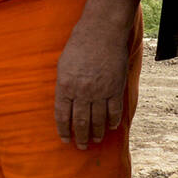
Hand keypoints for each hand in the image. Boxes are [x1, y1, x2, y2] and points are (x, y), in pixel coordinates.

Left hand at [54, 0, 136, 147]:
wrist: (102, 31)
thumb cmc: (79, 45)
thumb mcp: (63, 64)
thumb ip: (63, 85)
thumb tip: (64, 103)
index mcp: (65, 85)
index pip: (62, 115)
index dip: (63, 130)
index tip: (65, 139)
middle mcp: (82, 91)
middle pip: (80, 121)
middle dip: (80, 137)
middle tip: (80, 147)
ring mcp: (100, 91)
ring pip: (98, 120)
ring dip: (95, 133)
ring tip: (94, 140)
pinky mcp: (115, 87)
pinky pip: (114, 111)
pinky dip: (112, 121)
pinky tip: (110, 127)